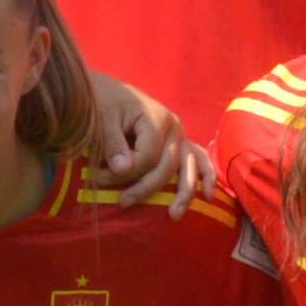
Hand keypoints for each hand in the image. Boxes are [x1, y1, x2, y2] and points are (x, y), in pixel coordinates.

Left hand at [82, 82, 202, 214]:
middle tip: (121, 202)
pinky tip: (207, 196)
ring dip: (184, 192)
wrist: (105, 90)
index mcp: (157, 119)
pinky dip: (205, 176)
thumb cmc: (101, 103)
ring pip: (188, 167)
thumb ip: (113, 144)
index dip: (125, 173)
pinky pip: (198, 159)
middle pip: (166, 167)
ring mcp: (180, 134)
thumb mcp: (102, 120)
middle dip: (144, 188)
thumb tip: (123, 170)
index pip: (147, 158)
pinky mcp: (180, 141)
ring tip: (174, 215)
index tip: (98, 176)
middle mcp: (174, 127)